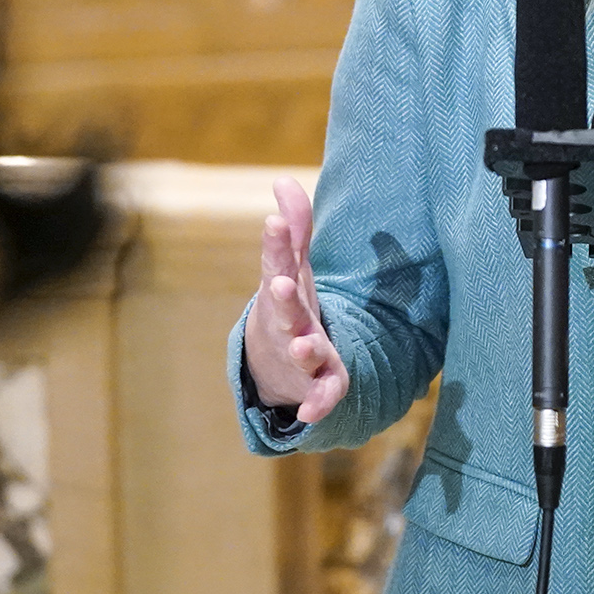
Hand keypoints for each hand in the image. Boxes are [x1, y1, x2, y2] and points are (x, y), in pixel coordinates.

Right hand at [243, 177, 349, 423]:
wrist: (274, 365)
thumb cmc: (288, 306)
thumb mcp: (293, 267)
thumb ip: (295, 228)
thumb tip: (283, 179)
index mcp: (285, 291)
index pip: (279, 262)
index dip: (276, 242)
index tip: (273, 222)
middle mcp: (290, 323)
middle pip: (288, 309)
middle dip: (282, 298)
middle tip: (279, 284)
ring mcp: (301, 355)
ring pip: (304, 352)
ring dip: (304, 348)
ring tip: (303, 344)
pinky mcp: (319, 384)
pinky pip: (320, 395)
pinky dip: (317, 404)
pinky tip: (312, 413)